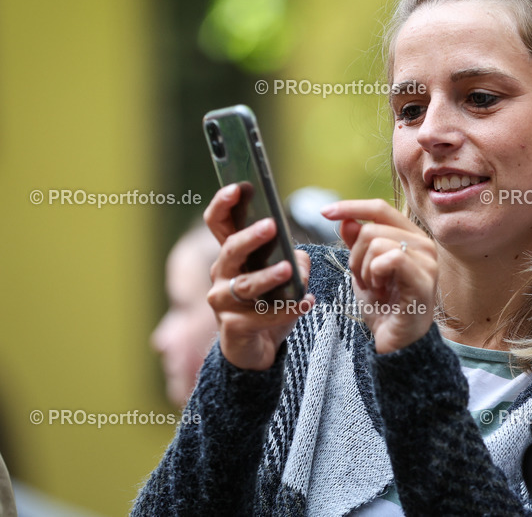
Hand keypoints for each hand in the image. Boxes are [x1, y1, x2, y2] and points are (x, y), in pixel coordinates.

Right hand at [205, 184, 314, 370]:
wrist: (259, 349)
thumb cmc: (269, 303)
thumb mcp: (285, 275)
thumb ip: (294, 259)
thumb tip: (298, 258)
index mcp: (232, 256)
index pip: (219, 223)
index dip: (224, 203)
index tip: (238, 187)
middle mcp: (221, 275)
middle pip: (230, 250)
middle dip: (250, 237)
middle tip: (271, 226)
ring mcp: (223, 303)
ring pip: (244, 285)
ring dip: (268, 276)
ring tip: (289, 269)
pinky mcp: (234, 328)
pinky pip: (260, 316)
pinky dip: (287, 309)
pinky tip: (307, 302)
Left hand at [321, 199, 437, 353]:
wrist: (395, 344)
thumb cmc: (384, 309)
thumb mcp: (363, 271)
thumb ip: (357, 244)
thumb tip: (347, 220)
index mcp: (410, 237)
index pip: (380, 208)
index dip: (351, 206)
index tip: (324, 212)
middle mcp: (423, 244)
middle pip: (371, 228)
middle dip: (355, 256)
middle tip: (364, 281)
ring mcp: (427, 261)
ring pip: (377, 243)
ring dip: (364, 269)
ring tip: (374, 288)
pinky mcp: (424, 279)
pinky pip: (390, 258)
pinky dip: (375, 275)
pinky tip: (380, 291)